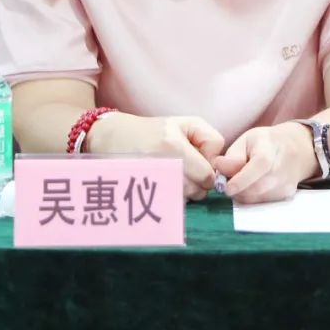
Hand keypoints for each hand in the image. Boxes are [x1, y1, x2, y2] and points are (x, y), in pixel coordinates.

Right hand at [86, 113, 223, 200]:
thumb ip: (209, 139)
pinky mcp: (139, 193)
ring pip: (185, 201)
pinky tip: (164, 186)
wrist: (113, 137)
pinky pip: (169, 206)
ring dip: (185, 193)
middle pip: (198, 192)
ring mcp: (150, 182)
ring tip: (174, 177)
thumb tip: (215, 164)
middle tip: (187, 172)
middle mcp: (162, 165)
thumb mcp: (185, 123)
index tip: (200, 164)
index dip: (208, 172)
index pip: (207, 175)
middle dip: (198, 185)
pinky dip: (171, 199)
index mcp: (173, 146)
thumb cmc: (154, 130)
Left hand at [215, 122, 317, 203]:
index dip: (242, 180)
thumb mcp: (246, 140)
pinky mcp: (286, 196)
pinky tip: (251, 187)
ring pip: (258, 198)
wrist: (295, 150)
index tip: (227, 189)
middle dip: (238, 190)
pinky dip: (252, 198)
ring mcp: (286, 185)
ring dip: (243, 195)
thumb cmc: (265, 143)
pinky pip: (263, 202)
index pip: (260, 165)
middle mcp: (282, 169)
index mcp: (270, 149)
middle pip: (258, 187)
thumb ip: (232, 155)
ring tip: (240, 182)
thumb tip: (219, 167)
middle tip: (228, 183)